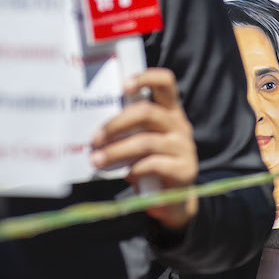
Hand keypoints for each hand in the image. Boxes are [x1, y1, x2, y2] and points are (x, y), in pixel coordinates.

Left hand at [90, 68, 199, 230]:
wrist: (173, 200)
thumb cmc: (149, 164)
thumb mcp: (140, 141)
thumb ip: (127, 130)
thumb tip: (94, 130)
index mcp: (169, 111)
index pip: (165, 82)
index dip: (146, 78)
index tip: (124, 86)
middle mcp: (180, 125)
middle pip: (147, 113)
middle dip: (116, 124)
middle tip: (95, 138)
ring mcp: (184, 147)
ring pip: (145, 142)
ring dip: (116, 151)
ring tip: (97, 160)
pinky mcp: (184, 170)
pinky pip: (153, 165)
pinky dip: (134, 169)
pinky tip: (125, 175)